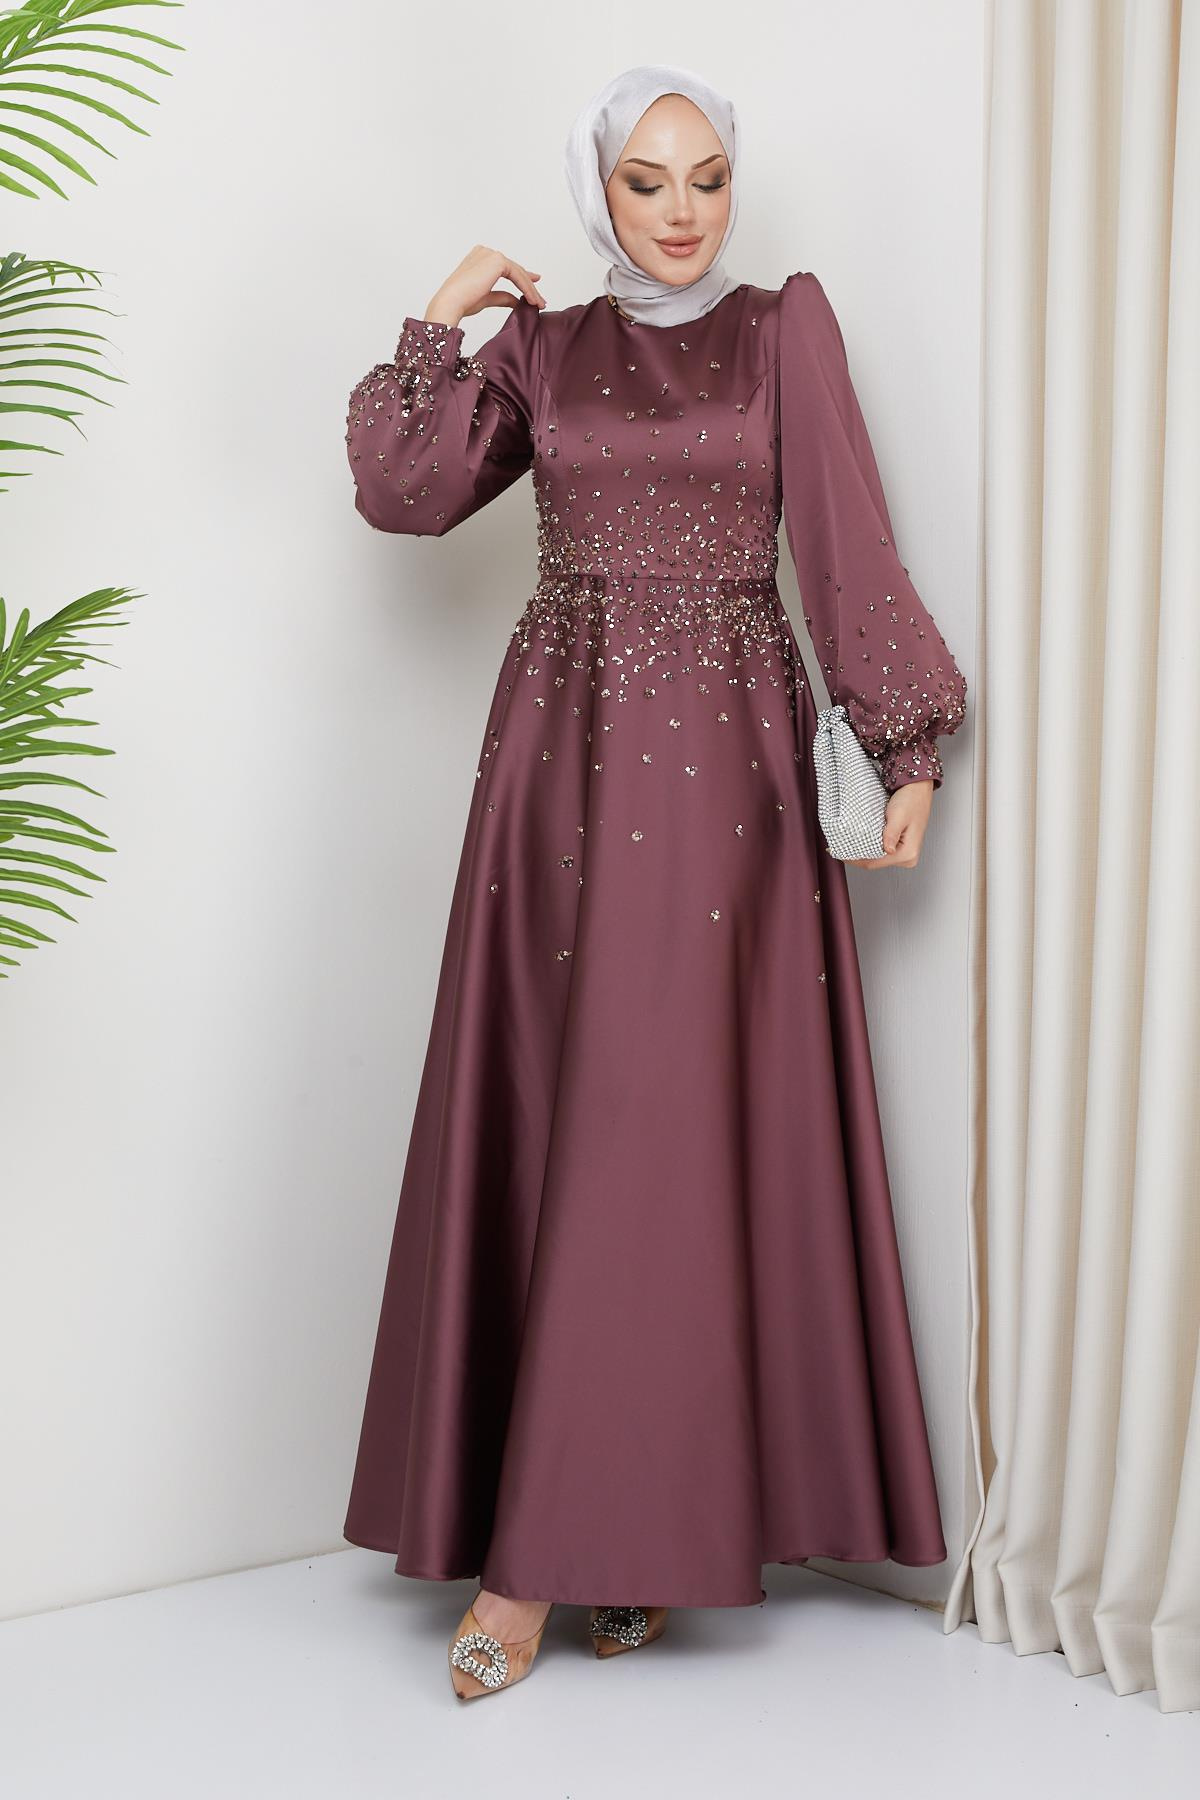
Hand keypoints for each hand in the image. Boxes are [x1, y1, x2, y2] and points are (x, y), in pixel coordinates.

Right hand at [424, 246, 545, 328]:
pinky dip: (527, 288)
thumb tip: (517, 301)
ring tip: (538, 304)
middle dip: (528, 285)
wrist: (451, 302)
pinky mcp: (497, 260)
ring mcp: (491, 254)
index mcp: (479, 257)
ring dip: (530, 289)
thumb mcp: (486, 298)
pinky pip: (518, 275)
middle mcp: (485, 252)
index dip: (521, 277)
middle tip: (540, 299)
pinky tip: (533, 300)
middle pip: (513, 269)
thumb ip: (502, 296)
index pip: (505, 267)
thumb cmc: (462, 301)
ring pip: (517, 272)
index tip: (533, 286)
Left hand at [845, 780, 933, 869]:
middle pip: (875, 863)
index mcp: (908, 853)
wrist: (918, 789)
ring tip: (847, 845)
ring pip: (877, 858)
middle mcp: (908, 857)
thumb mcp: (899, 815)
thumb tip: (887, 850)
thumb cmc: (912, 799)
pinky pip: (881, 852)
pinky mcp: (900, 847)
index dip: (855, 860)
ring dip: (863, 853)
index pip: (875, 863)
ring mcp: (904, 853)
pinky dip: (870, 847)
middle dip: (857, 857)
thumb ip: (891, 834)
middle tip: (839, 849)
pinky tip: (860, 842)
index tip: (840, 854)